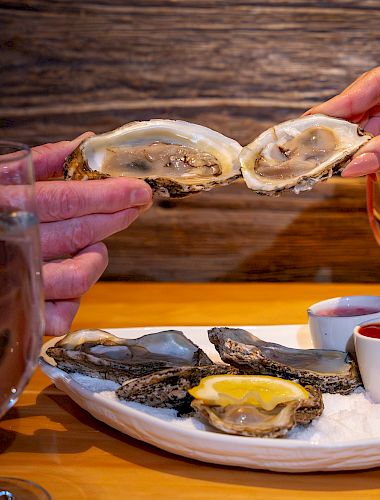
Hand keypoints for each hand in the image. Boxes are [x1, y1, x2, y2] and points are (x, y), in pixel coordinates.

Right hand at [33, 134, 152, 334]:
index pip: (66, 199)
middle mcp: (13, 246)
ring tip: (98, 246)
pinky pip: (62, 313)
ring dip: (97, 258)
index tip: (139, 189)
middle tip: (138, 204)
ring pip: (78, 278)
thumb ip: (40, 162)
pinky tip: (71, 279)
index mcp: (5, 208)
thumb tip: (85, 144)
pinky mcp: (23, 313)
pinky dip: (75, 297)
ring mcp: (17, 283)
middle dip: (118, 217)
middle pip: (79, 234)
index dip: (109, 194)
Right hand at [307, 44, 379, 191]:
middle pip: (368, 101)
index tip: (315, 118)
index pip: (375, 82)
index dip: (343, 102)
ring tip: (328, 153)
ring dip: (352, 140)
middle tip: (314, 139)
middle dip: (343, 123)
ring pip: (371, 122)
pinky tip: (351, 160)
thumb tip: (353, 164)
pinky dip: (366, 150)